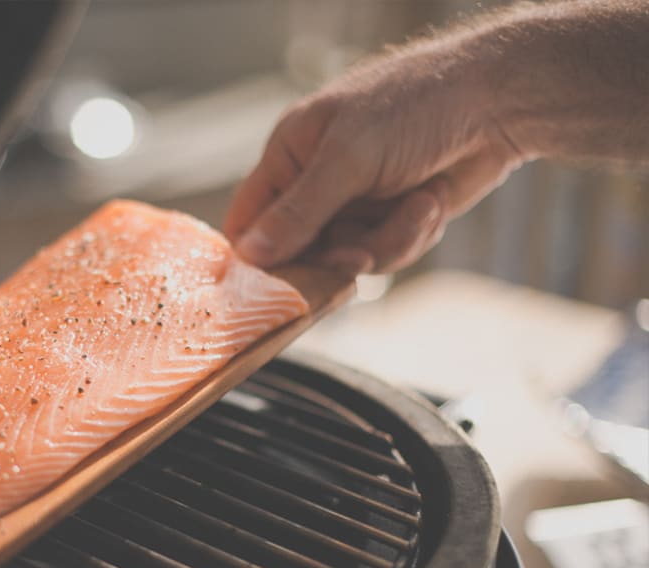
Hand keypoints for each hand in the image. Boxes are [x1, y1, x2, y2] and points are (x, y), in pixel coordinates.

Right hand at [224, 34, 526, 274]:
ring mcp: (355, 204)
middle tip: (360, 252)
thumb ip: (297, 212)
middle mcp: (317, 183)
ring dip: (388, 241)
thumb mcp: (347, 160)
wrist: (499, 103)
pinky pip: (386, 255)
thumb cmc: (414, 108)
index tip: (272, 284)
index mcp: (290, 155)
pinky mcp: (391, 220)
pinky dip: (412, 234)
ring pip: (349, 260)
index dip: (256, 255)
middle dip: (338, 254)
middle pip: (301, 253)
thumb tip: (248, 254)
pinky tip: (432, 201)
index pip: (249, 219)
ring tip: (420, 202)